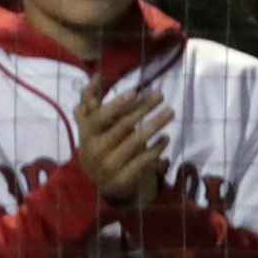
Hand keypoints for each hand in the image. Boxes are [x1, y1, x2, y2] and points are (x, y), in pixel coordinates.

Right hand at [76, 78, 173, 209]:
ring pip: (136, 142)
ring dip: (155, 125)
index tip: (135, 92)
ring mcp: (110, 164)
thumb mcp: (91, 125)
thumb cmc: (99, 145)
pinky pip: (144, 161)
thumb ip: (93, 101)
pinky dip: (156, 149)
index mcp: (87, 133)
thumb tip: (96, 75)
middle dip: (143, 108)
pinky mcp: (124, 178)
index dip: (118, 104)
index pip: (102, 116)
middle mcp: (96, 148)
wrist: (100, 182)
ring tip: (170, 112)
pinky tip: (166, 138)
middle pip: (123, 125)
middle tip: (160, 95)